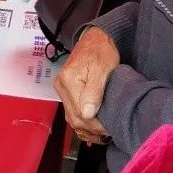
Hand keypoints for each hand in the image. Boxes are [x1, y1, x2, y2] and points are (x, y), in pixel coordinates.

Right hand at [53, 27, 117, 143]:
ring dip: (86, 129)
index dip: (96, 125)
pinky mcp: (65, 90)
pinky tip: (92, 130)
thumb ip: (94, 91)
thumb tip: (87, 114)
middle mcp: (61, 86)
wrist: (95, 38)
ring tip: (102, 134)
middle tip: (109, 133)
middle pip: (74, 118)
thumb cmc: (102, 51)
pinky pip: (71, 112)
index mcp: (68, 81)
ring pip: (71, 117)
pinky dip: (82, 123)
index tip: (111, 129)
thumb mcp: (103, 69)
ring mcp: (62, 89)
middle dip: (91, 130)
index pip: (80, 113)